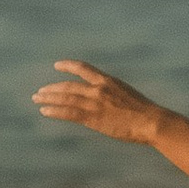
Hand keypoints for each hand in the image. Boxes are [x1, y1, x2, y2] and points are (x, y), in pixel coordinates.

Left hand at [32, 60, 167, 146]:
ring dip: (48, 98)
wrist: (152, 122)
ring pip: (65, 98)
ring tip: (37, 99)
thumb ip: (114, 96)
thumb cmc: (145, 114)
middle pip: (68, 86)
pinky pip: (68, 113)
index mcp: (108, 81)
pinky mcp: (94, 117)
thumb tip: (108, 101)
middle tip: (39, 92)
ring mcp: (95, 103)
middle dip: (52, 88)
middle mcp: (98, 89)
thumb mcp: (129, 96)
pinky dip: (54, 111)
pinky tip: (44, 111)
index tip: (56, 65)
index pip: (83, 68)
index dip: (68, 66)